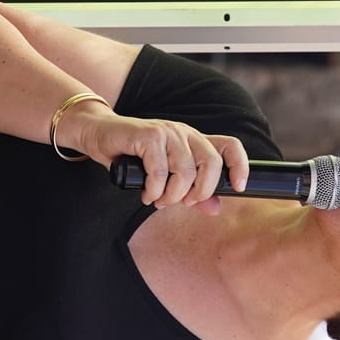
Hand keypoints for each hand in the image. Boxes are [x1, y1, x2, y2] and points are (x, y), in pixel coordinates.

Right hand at [60, 102, 250, 209]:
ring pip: (186, 171)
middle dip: (200, 191)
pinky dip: (154, 190)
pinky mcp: (149, 135)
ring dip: (172, 195)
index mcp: (194, 141)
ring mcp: (168, 132)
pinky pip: (160, 171)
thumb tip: (215, 208)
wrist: (99, 135)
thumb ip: (191, 191)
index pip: (229, 146)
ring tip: (158, 200)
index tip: (239, 187)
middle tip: (182, 202)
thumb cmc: (132, 157)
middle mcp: (185, 133)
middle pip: (212, 163)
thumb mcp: (165, 177)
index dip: (240, 166)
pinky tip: (146, 194)